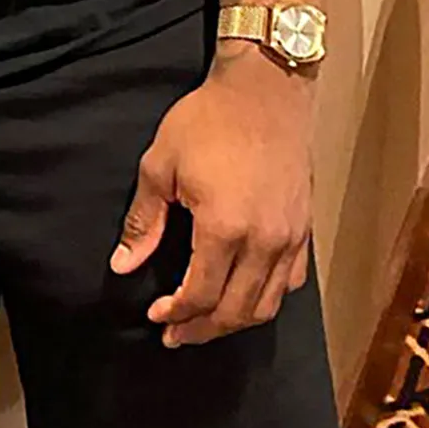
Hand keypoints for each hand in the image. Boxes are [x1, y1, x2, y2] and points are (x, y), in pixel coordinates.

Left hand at [111, 45, 313, 346]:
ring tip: (205, 325)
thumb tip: (124, 265)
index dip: (176, 314)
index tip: (156, 317)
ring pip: (267, 305)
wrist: (265, 92)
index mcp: (224, 228)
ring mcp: (290, 239)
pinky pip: (289, 284)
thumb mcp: (160, 165)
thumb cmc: (207, 122)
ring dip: (234, 322)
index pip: (200, 294)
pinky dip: (265, 300)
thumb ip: (143, 222)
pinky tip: (243, 298)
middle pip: (235, 311)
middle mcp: (264, 242)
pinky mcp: (304, 231)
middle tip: (176, 335)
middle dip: (202, 329)